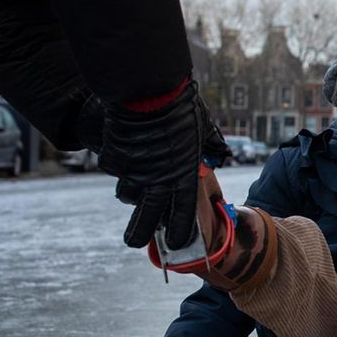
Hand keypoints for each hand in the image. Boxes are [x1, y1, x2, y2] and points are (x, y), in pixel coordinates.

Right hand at [100, 81, 231, 248]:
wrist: (149, 93)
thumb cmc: (182, 109)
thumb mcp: (205, 130)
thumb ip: (211, 148)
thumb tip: (221, 156)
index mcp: (184, 177)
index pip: (181, 215)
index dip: (177, 232)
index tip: (174, 243)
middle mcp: (158, 181)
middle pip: (146, 219)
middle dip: (140, 234)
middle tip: (134, 242)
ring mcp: (134, 172)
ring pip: (127, 194)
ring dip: (130, 192)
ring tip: (135, 183)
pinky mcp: (115, 159)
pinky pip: (115, 168)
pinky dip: (118, 163)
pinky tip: (124, 150)